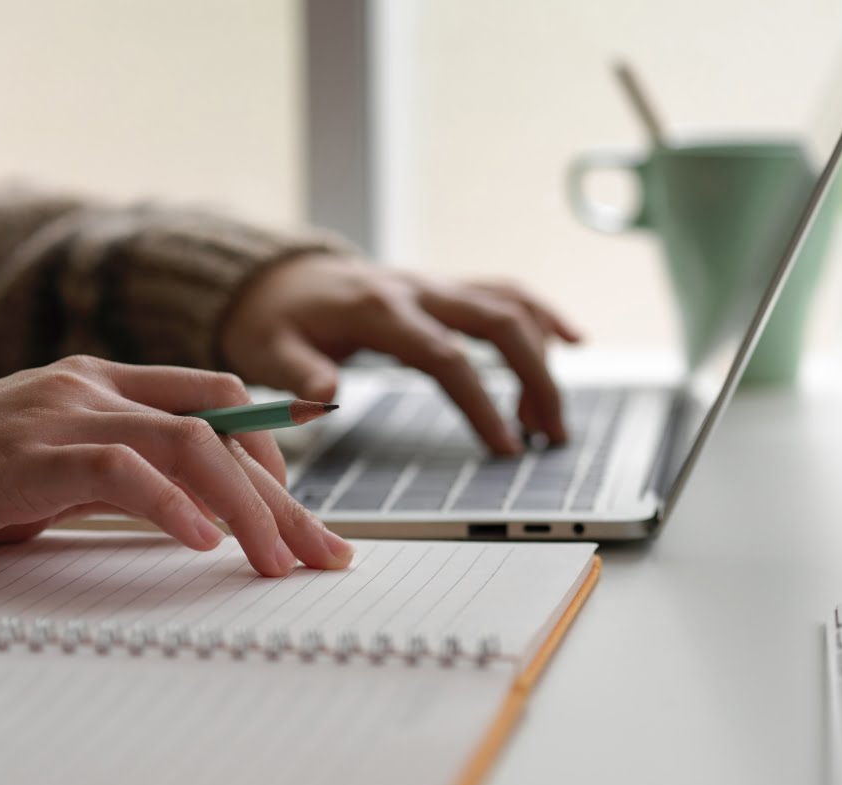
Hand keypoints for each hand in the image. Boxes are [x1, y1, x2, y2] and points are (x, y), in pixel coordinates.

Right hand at [0, 355, 353, 575]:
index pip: (218, 396)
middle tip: (321, 549)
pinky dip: (172, 505)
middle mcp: (96, 388)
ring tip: (277, 559)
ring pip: (189, 442)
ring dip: (246, 506)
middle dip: (282, 492)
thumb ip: (129, 471)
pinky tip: (204, 541)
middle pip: (222, 424)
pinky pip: (123, 471)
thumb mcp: (63, 466)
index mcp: (108, 382)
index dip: (271, 445)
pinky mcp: (31, 456)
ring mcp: (65, 415)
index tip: (302, 501)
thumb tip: (205, 509)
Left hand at [221, 253, 581, 453]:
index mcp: (379, 309)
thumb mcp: (269, 350)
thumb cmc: (275, 322)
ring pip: (510, 305)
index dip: (482, 402)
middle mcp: (417, 289)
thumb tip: (325, 398)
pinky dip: (542, 315)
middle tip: (552, 437)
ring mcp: (435, 286)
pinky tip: (572, 341)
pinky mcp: (444, 290)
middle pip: (499, 322)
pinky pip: (504, 293)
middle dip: (536, 378)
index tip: (506, 447)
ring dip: (543, 356)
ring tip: (550, 419)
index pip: (447, 356)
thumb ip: (299, 374)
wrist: (277, 280)